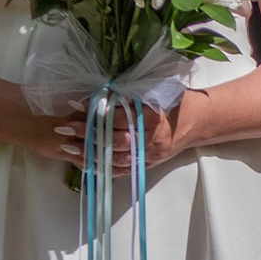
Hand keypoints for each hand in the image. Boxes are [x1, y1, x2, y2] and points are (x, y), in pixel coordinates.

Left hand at [50, 94, 189, 178]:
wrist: (196, 121)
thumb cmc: (174, 100)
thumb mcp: (156, 90)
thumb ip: (130, 92)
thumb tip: (100, 90)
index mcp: (153, 117)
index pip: (120, 116)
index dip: (96, 112)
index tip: (75, 104)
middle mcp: (152, 139)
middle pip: (115, 140)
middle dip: (88, 135)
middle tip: (64, 128)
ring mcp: (150, 154)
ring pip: (117, 159)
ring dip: (91, 153)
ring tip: (68, 146)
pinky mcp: (148, 164)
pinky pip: (124, 170)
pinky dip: (104, 167)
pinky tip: (85, 163)